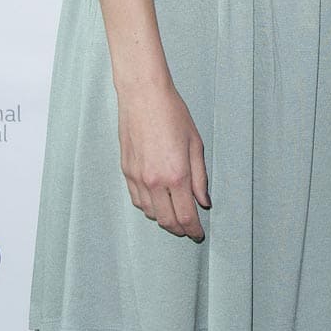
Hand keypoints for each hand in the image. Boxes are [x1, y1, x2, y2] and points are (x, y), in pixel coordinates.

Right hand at [117, 82, 210, 240]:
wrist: (144, 96)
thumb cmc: (173, 115)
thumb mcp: (196, 144)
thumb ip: (200, 177)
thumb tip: (203, 202)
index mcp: (177, 175)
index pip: (186, 216)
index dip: (194, 230)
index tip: (198, 234)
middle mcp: (155, 181)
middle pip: (167, 220)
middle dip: (180, 229)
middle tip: (189, 229)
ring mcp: (138, 178)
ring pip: (150, 213)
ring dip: (164, 218)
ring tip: (175, 215)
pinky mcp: (126, 171)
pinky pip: (137, 200)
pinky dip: (148, 207)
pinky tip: (157, 202)